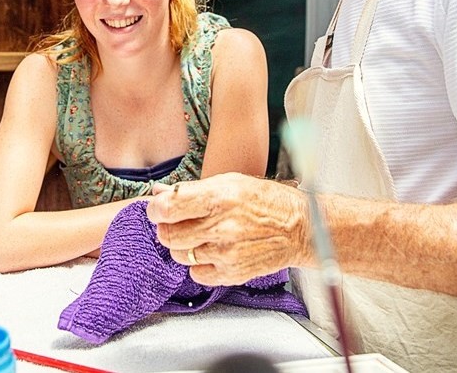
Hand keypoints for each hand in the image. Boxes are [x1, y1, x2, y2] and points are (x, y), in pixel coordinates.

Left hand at [146, 173, 309, 285]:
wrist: (299, 228)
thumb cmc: (265, 201)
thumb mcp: (230, 182)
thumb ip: (192, 190)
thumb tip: (158, 192)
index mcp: (218, 198)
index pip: (166, 208)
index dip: (156, 209)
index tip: (159, 209)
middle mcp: (220, 227)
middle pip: (167, 235)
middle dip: (167, 228)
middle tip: (178, 223)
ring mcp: (225, 253)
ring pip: (179, 255)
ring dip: (184, 246)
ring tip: (202, 236)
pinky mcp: (232, 273)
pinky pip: (196, 274)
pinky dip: (199, 265)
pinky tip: (213, 252)